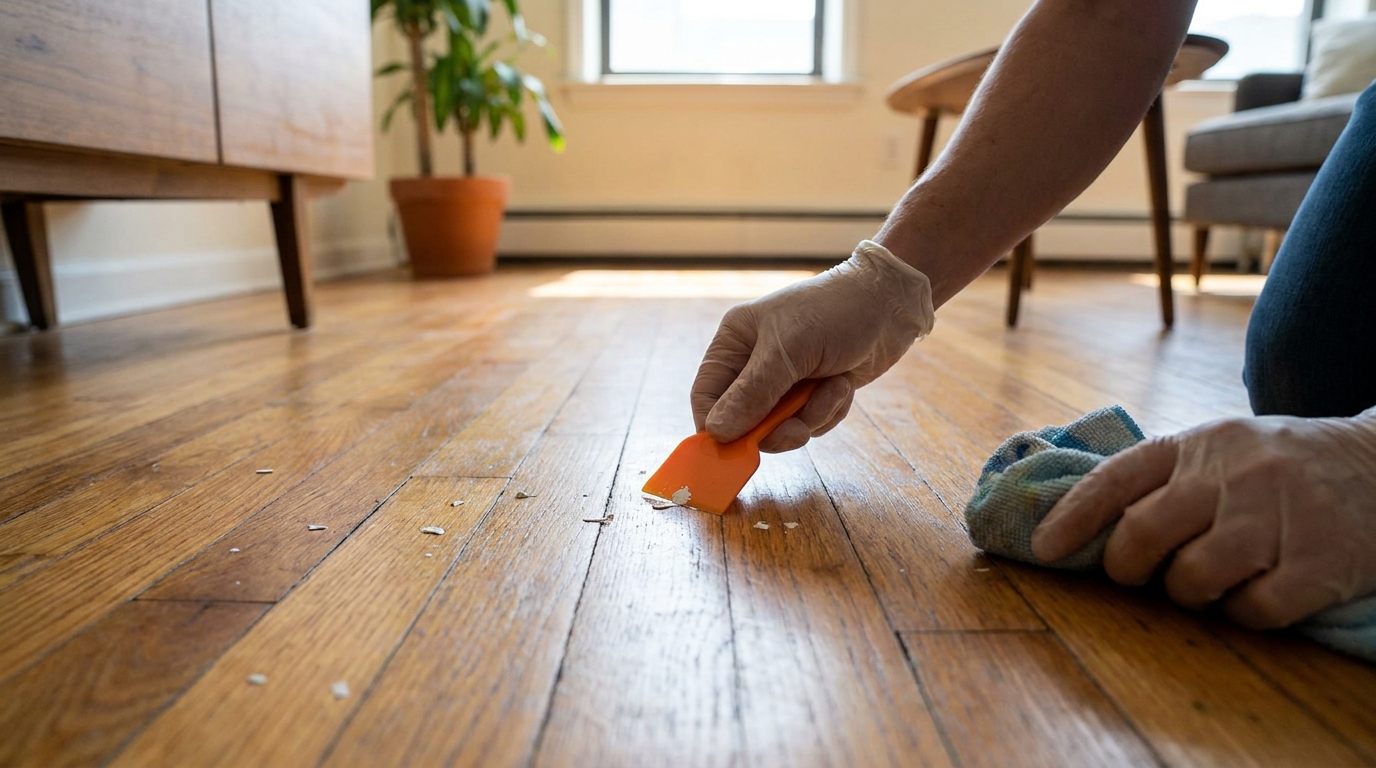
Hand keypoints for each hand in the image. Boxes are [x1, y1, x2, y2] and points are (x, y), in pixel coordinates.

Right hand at [691, 241, 934, 452]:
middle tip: (797, 431)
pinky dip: (829, 410)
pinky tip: (844, 384)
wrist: (891, 304)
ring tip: (833, 387)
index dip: (714, 426)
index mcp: (736, 342)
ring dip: (811, 416)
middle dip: (776, 427)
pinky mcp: (814, 392)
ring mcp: (786, 380)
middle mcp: (755, 363)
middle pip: (744, 420)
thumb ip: (752, 393)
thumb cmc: (834, 312)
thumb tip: (716, 431)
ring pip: (781, 427)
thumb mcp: (789, 351)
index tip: (729, 453)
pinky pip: (810, 423)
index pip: (706, 394)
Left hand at [1031, 411, 1375, 628]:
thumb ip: (1162, 476)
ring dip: (1188, 594)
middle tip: (1139, 575)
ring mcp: (1278, 518)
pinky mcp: (1321, 563)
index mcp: (1198, 445)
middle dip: (1127, 566)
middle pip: (1143, 534)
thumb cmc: (1280, 466)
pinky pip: (1252, 612)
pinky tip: (1257, 594)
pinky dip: (1243, 614)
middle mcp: (1233, 475)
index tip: (1042, 548)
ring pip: (1192, 578)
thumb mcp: (1220, 449)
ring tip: (1210, 581)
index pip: (1117, 478)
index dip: (1072, 516)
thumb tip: (1078, 520)